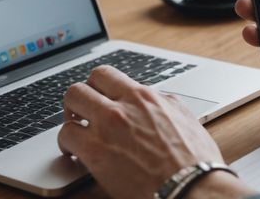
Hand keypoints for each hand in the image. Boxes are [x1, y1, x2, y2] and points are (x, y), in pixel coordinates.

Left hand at [58, 66, 253, 198]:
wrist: (189, 185)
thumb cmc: (192, 159)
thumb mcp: (183, 117)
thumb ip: (162, 104)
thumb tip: (154, 100)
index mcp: (144, 96)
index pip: (106, 75)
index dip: (96, 86)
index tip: (96, 97)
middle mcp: (123, 105)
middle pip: (82, 85)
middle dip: (79, 99)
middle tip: (80, 113)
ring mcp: (107, 125)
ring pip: (71, 103)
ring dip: (70, 118)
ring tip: (75, 132)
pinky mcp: (95, 151)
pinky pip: (66, 135)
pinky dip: (67, 144)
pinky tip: (74, 153)